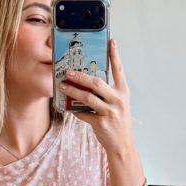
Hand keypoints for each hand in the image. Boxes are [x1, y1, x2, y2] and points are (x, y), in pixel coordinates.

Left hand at [58, 38, 133, 156]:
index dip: (115, 55)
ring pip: (88, 98)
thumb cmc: (118, 121)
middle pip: (97, 83)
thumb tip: (89, 80)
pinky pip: (84, 114)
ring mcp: (110, 112)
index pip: (119, 70)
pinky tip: (70, 108)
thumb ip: (108, 91)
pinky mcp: (101, 124)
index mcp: (123, 92)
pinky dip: (75, 110)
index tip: (111, 41)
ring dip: (73, 91)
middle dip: (80, 76)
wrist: (122, 144)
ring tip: (62, 86)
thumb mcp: (118, 103)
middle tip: (68, 72)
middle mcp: (118, 100)